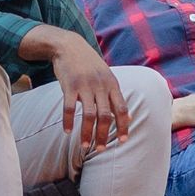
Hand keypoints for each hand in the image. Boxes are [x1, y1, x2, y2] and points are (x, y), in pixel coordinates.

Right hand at [48, 32, 128, 158]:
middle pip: (105, 116)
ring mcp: (85, 85)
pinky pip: (69, 108)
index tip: (122, 141)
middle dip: (103, 135)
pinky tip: (67, 132)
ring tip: (84, 146)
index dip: (123, 126)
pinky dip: (69, 121)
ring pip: (89, 115)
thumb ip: (114, 96)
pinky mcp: (69, 85)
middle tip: (100, 149)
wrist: (70, 45)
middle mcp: (100, 85)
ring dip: (86, 133)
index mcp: (112, 84)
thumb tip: (127, 118)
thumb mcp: (106, 77)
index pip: (121, 109)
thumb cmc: (90, 65)